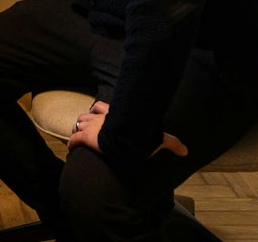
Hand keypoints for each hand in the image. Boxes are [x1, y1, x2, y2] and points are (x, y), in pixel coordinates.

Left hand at [65, 100, 188, 157]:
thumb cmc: (139, 135)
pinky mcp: (85, 138)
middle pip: (87, 114)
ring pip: (78, 124)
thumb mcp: (156, 138)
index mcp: (114, 114)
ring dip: (76, 129)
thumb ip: (170, 142)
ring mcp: (91, 127)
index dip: (98, 111)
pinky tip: (71, 149)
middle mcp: (101, 118)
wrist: (124, 139)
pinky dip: (71, 144)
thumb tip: (186, 150)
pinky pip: (74, 140)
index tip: (97, 114)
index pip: (101, 107)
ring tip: (76, 135)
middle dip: (85, 120)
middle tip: (84, 127)